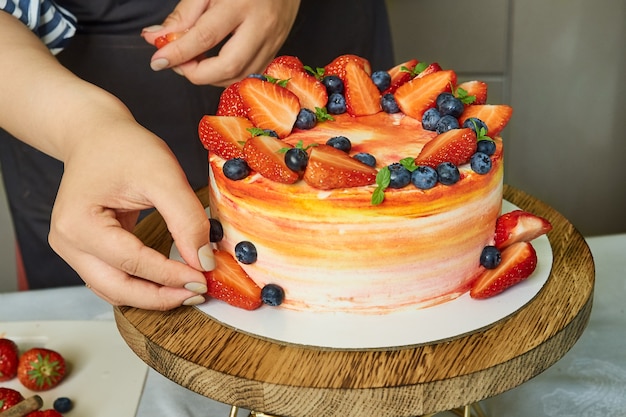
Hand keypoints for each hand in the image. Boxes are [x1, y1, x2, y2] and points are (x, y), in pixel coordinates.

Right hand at [0, 11, 212, 309]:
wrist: (96, 134)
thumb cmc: (123, 147)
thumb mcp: (163, 175)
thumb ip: (185, 218)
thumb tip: (204, 260)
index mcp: (79, 224)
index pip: (132, 263)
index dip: (171, 274)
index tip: (204, 277)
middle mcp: (68, 243)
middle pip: (116, 289)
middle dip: (160, 297)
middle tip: (199, 292)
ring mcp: (74, 250)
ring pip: (114, 290)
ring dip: (152, 296)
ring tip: (189, 290)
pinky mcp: (87, 251)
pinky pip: (115, 279)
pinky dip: (143, 285)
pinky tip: (171, 281)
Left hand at [142, 0, 300, 85]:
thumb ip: (184, 14)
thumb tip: (157, 38)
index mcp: (242, 3)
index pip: (205, 37)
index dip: (178, 53)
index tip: (158, 60)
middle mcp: (261, 26)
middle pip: (227, 67)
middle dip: (196, 74)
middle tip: (178, 64)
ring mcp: (273, 41)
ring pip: (239, 76)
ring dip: (210, 77)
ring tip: (193, 61)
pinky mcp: (276, 50)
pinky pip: (249, 73)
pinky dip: (226, 75)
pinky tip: (213, 63)